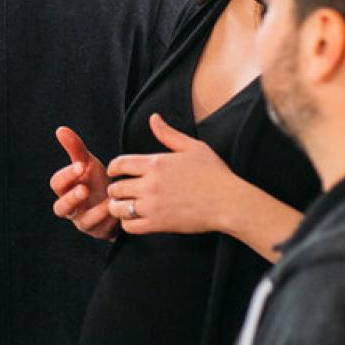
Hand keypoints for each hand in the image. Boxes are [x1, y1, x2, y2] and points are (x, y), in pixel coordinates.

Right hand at [50, 126, 117, 240]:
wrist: (118, 200)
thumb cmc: (98, 180)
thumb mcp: (88, 164)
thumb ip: (75, 148)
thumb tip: (60, 129)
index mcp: (66, 190)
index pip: (57, 184)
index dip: (66, 175)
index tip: (81, 166)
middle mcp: (72, 208)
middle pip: (60, 208)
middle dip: (72, 198)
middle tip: (84, 189)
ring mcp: (85, 222)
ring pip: (82, 222)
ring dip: (95, 211)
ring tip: (109, 200)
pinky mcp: (100, 232)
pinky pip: (102, 229)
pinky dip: (110, 219)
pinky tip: (119, 208)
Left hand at [105, 114, 235, 235]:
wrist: (230, 203)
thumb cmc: (215, 174)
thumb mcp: (193, 147)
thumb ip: (169, 134)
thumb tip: (153, 118)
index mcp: (156, 163)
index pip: (119, 164)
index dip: (113, 168)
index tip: (115, 173)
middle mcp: (150, 183)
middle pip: (116, 187)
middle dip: (115, 189)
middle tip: (120, 192)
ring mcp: (153, 205)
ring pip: (118, 207)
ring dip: (117, 207)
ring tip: (124, 206)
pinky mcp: (159, 224)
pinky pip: (130, 226)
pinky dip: (127, 223)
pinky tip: (135, 219)